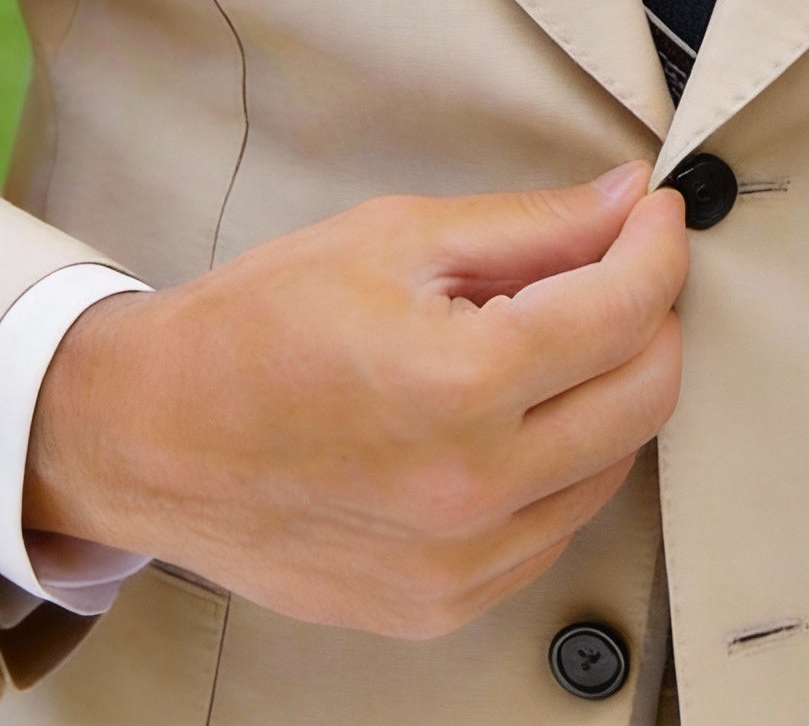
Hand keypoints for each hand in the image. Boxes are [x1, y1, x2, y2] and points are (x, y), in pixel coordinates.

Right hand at [24, 163, 686, 638]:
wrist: (151, 437)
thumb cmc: (254, 329)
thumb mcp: (395, 240)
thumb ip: (530, 226)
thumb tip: (626, 203)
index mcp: (459, 385)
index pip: (624, 310)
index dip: (658, 247)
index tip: (657, 216)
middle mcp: (472, 489)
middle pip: (645, 396)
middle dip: (650, 315)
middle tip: (618, 266)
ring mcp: (459, 564)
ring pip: (612, 466)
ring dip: (608, 391)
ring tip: (546, 338)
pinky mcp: (442, 605)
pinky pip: (554, 529)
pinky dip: (562, 463)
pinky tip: (512, 414)